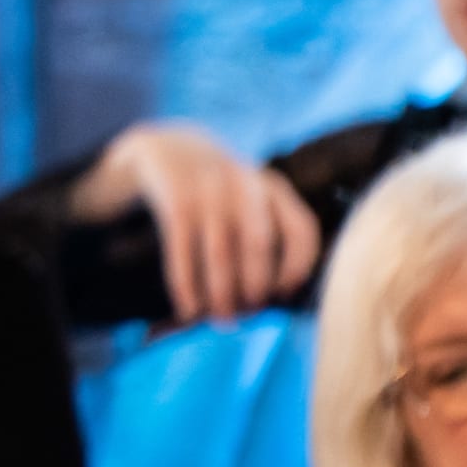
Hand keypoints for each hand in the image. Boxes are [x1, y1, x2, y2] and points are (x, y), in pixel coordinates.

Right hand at [71, 121, 320, 322]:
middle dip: (255, 285)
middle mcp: (244, 184)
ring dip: (222, 291)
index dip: (298, 266)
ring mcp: (208, 190)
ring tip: (221, 319)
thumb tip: (268, 299)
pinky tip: (188, 308)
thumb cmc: (217, 191)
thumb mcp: (248, 195)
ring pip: (221, 251)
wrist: (166, 147)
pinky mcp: (175, 199)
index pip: (300, 229)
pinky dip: (185, 283)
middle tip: (249, 313)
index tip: (284, 293)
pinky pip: (183, 249)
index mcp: (273, 186)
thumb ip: (264, 232)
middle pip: (259, 243)